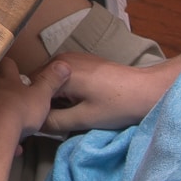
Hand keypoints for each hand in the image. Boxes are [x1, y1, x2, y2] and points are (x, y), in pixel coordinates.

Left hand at [0, 56, 66, 156]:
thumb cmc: (18, 112)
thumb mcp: (41, 96)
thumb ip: (51, 81)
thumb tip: (63, 65)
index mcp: (4, 80)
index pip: (7, 65)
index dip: (12, 68)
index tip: (16, 72)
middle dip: (0, 93)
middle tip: (11, 104)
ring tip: (7, 128)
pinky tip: (2, 145)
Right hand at [41, 50, 180, 133]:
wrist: (149, 90)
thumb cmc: (119, 105)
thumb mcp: (84, 119)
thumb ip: (53, 122)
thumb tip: (32, 124)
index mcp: (59, 70)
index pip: (31, 90)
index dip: (35, 107)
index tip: (44, 121)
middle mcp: (61, 58)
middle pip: (40, 83)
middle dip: (45, 101)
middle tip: (58, 119)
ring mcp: (72, 57)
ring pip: (51, 80)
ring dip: (56, 95)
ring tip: (71, 111)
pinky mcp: (83, 60)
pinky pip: (63, 76)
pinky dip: (65, 89)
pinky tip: (81, 100)